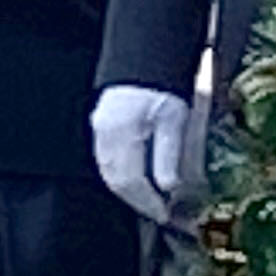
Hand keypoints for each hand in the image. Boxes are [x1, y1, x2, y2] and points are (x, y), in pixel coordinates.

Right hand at [91, 83, 193, 221]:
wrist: (146, 60)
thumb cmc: (164, 89)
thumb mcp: (175, 121)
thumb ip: (170, 155)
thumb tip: (169, 189)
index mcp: (123, 134)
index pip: (131, 180)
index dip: (148, 202)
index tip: (166, 215)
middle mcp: (105, 134)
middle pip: (116, 180)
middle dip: (137, 201)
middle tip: (159, 212)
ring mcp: (99, 130)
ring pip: (108, 172)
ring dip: (128, 191)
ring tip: (150, 200)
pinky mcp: (101, 126)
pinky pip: (106, 159)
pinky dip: (122, 175)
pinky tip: (137, 179)